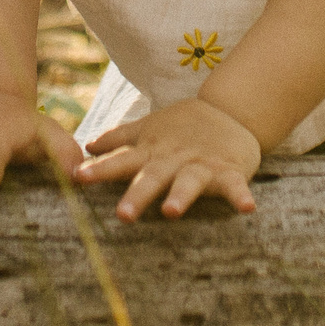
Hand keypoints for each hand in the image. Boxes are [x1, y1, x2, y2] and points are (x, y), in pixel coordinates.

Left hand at [75, 98, 261, 221]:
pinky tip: (246, 208)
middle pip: (153, 177)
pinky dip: (240, 196)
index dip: (101, 169)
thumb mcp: (150, 129)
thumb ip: (119, 139)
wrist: (231, 110)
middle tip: (122, 215)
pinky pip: (235, 186)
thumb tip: (87, 145)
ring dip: (181, 196)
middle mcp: (174, 158)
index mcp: (153, 151)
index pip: (123, 160)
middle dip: (138, 194)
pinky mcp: (229, 170)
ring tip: (172, 211)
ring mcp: (202, 164)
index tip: (78, 177)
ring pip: (189, 181)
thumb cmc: (184, 127)